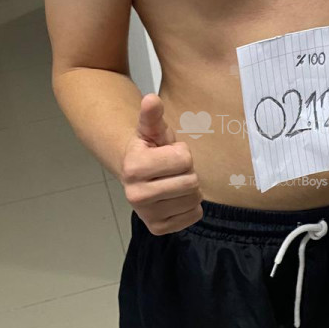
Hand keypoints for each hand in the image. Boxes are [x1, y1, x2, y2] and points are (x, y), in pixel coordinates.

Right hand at [121, 94, 203, 235]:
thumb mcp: (151, 129)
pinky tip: (176, 198)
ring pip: (194, 200)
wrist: (137, 174)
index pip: (184, 159)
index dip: (182, 153)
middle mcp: (136, 196)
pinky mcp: (158, 229)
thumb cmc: (150, 149)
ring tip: (174, 182)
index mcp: (134, 168)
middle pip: (191, 182)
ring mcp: (147, 215)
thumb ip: (152, 115)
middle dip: (187, 172)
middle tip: (173, 170)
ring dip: (190, 189)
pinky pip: (194, 216)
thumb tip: (151, 99)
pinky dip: (190, 206)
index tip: (169, 153)